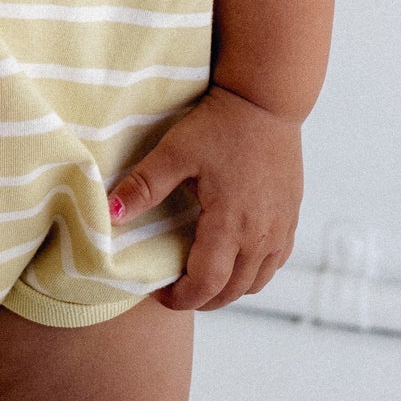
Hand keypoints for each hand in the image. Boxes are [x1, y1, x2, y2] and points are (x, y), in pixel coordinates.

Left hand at [106, 83, 302, 309]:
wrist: (265, 101)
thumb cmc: (220, 124)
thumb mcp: (176, 151)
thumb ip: (144, 185)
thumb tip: (110, 214)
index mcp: (230, 224)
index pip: (206, 284)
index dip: (180, 298)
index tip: (159, 293)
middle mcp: (261, 235)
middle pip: (231, 292)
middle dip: (201, 299)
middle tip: (175, 289)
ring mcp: (280, 228)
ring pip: (256, 283)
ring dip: (228, 290)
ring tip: (201, 277)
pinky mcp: (291, 217)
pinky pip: (274, 263)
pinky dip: (253, 274)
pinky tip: (235, 260)